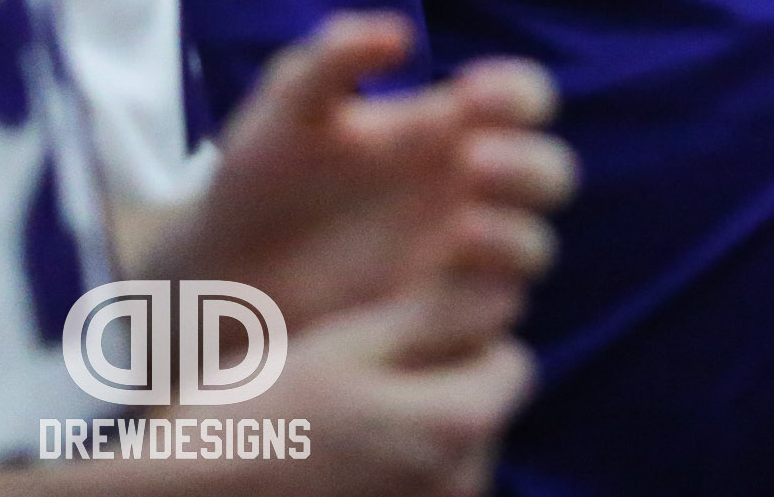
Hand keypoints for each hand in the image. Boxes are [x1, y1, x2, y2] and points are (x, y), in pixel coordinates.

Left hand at [151, 14, 576, 332]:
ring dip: (513, 235)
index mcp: (446, 128)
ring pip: (535, 246)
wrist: (216, 279)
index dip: (517, 91)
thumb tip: (402, 35)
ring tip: (455, 231)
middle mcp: (468, 190)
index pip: (524, 98)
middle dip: (526, 165)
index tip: (471, 94)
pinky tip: (427, 291)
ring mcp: (460, 260)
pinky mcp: (440, 320)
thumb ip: (333, 56)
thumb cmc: (259, 181)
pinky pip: (494, 314)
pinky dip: (480, 302)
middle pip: (550, 173)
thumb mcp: (285, 108)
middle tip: (470, 163)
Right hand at [246, 272, 536, 496]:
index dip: (465, 342)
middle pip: (482, 416)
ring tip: (339, 432)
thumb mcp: (349, 345)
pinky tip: (332, 470)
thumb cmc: (263, 414)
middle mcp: (461, 487)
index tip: (408, 340)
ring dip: (416, 439)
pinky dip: (391, 479)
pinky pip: (418, 495)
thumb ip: (435, 320)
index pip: (510, 365)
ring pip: (451, 460)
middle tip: (363, 386)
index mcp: (459, 425)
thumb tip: (506, 295)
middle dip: (442, 391)